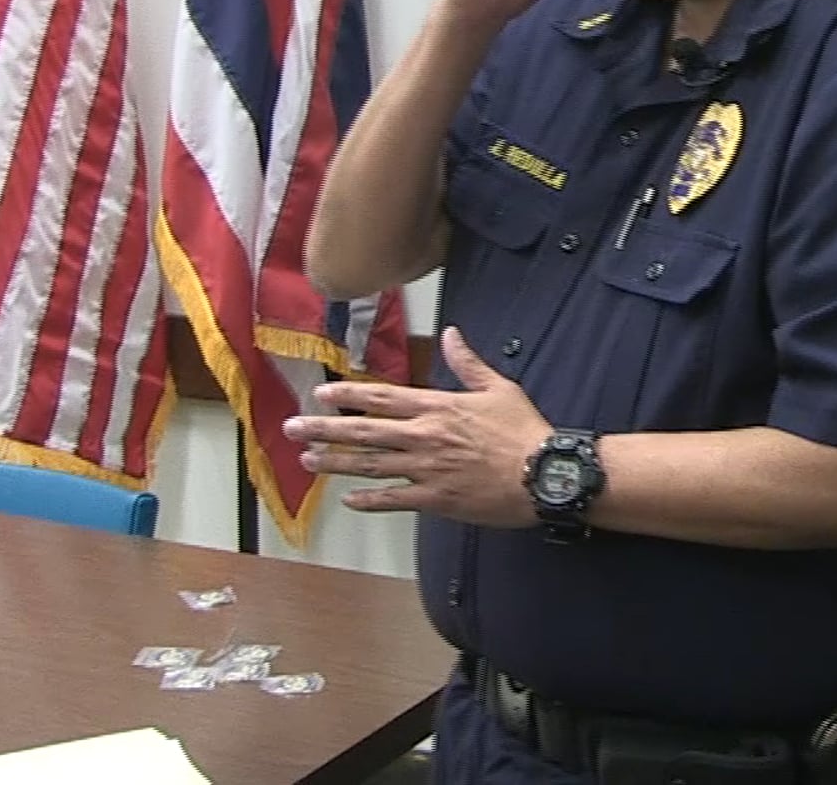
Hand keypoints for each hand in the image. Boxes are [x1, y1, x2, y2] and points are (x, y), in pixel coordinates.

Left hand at [283, 328, 551, 527]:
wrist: (544, 474)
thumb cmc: (524, 430)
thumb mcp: (499, 388)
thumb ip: (468, 363)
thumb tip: (451, 334)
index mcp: (438, 407)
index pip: (383, 398)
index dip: (349, 396)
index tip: (321, 395)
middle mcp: (425, 436)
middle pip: (365, 431)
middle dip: (325, 429)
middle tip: (293, 428)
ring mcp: (427, 470)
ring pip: (371, 465)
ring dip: (336, 463)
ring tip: (308, 461)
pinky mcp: (436, 499)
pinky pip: (394, 500)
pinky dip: (369, 501)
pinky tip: (348, 500)